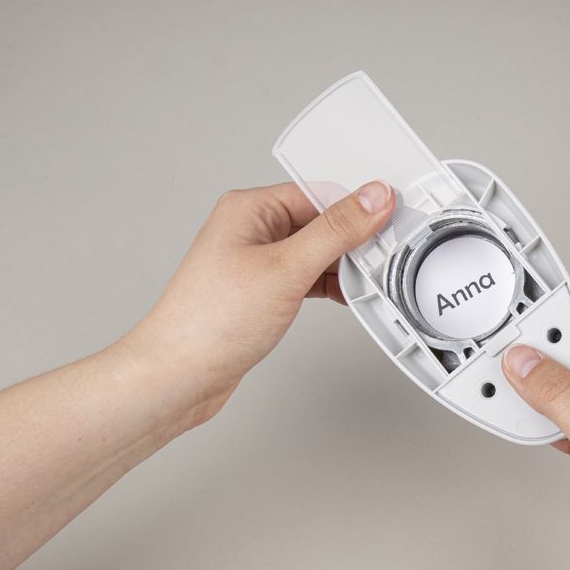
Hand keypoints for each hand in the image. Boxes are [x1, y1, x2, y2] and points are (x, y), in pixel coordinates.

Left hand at [121, 180, 394, 425]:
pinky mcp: (260, 291)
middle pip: (320, 222)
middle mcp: (250, 230)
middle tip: (382, 260)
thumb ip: (335, 231)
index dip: (358, 208)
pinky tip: (345, 297)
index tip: (391, 223)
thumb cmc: (210, 322)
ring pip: (315, 252)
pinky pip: (305, 277)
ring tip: (364, 283)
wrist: (178, 376)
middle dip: (352, 242)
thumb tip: (372, 198)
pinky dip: (328, 286)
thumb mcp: (286, 269)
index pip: (319, 193)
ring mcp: (255, 262)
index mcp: (250, 209)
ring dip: (342, 267)